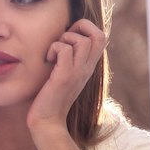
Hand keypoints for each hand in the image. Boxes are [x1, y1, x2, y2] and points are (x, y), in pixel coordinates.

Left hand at [27, 18, 106, 133]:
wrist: (48, 123)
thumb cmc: (51, 99)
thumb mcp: (66, 76)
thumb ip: (70, 60)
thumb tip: (64, 39)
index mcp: (88, 66)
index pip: (102, 37)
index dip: (86, 28)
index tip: (69, 38)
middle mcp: (87, 68)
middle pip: (100, 35)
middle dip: (80, 27)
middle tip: (64, 39)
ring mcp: (77, 73)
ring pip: (82, 40)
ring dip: (64, 39)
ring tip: (54, 53)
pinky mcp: (64, 77)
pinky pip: (64, 50)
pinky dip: (53, 49)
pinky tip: (48, 60)